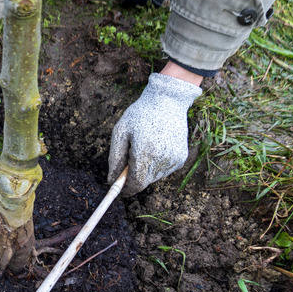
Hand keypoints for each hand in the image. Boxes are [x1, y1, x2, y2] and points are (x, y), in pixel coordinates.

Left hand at [107, 72, 201, 195]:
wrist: (168, 101)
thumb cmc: (139, 115)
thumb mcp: (120, 132)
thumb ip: (114, 159)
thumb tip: (111, 180)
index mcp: (144, 152)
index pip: (136, 184)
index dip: (126, 189)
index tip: (119, 190)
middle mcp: (161, 158)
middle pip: (144, 182)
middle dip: (134, 178)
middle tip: (129, 160)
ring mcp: (174, 159)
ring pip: (154, 177)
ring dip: (145, 170)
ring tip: (145, 147)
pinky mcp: (181, 158)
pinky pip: (164, 170)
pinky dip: (156, 164)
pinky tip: (156, 146)